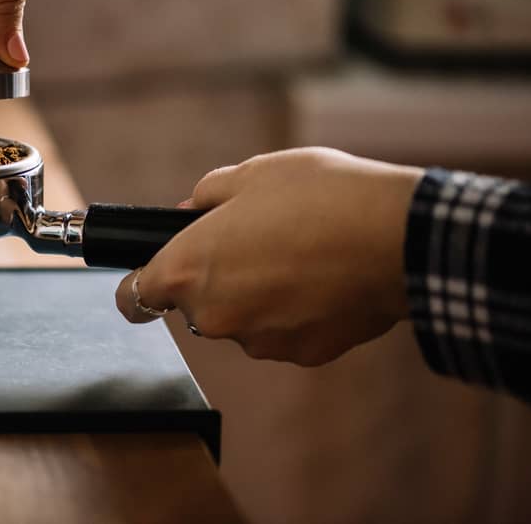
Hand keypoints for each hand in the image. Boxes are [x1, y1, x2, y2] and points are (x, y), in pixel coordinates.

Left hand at [115, 148, 423, 365]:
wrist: (397, 237)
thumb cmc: (320, 197)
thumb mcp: (251, 174)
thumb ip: (206, 196)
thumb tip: (188, 212)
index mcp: (187, 270)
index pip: (133, 298)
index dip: (134, 289)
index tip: (141, 284)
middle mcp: (213, 316)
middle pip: (195, 305)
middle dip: (215, 280)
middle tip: (255, 243)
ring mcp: (257, 341)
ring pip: (241, 320)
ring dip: (256, 298)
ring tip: (298, 257)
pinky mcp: (300, 355)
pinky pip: (282, 333)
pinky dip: (294, 314)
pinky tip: (323, 281)